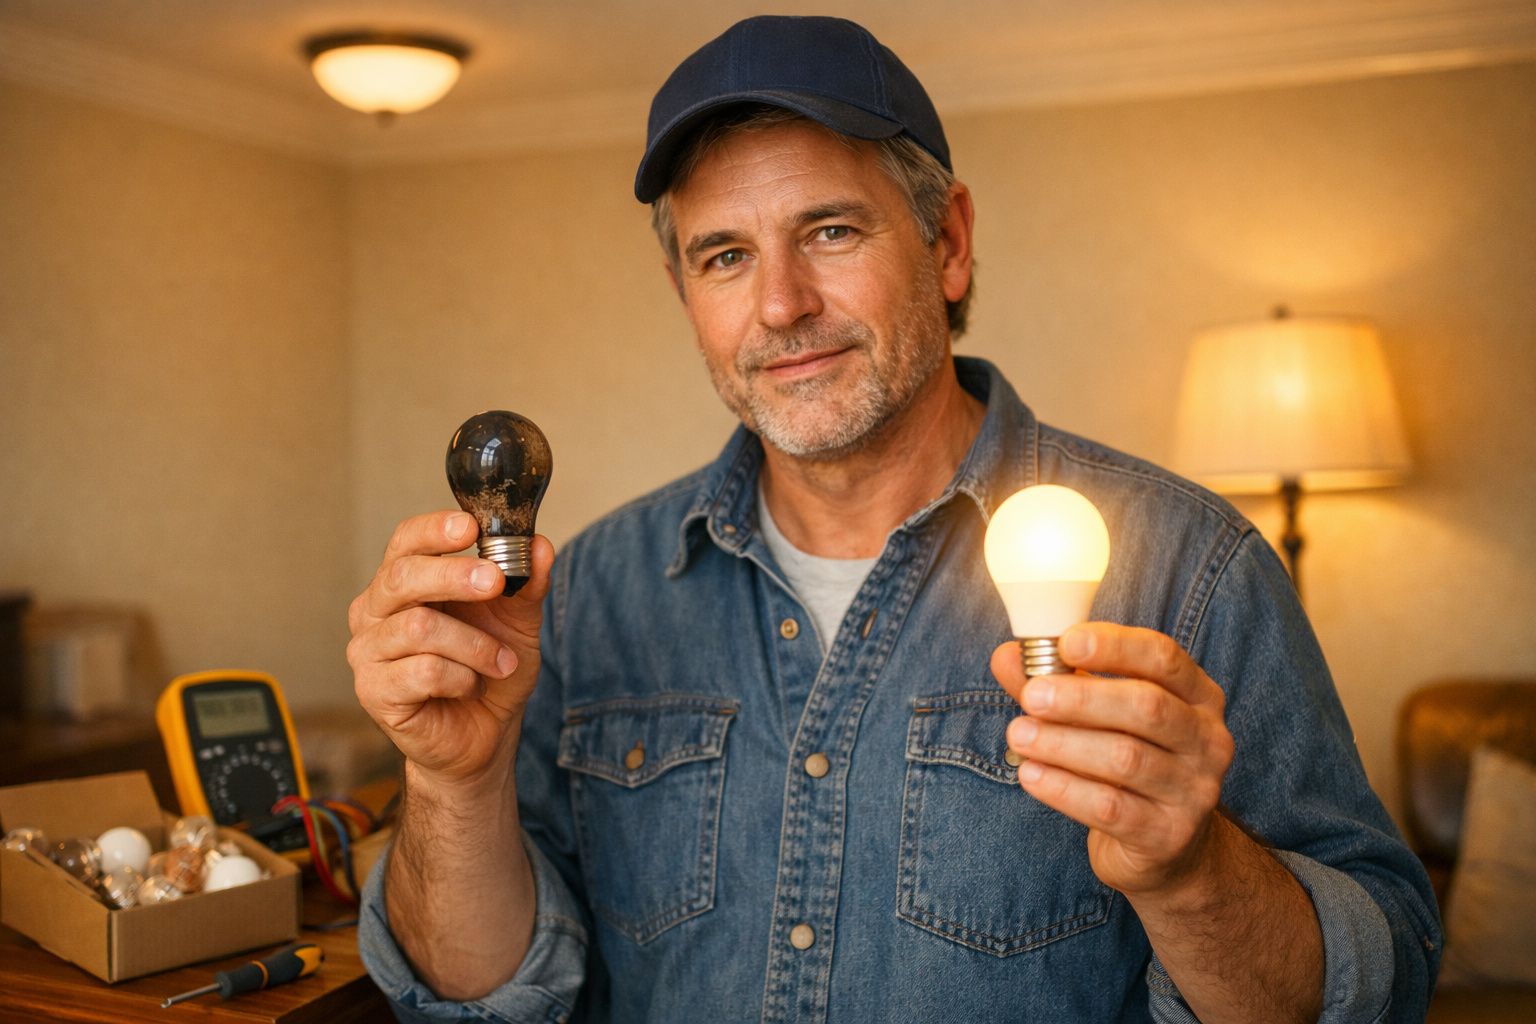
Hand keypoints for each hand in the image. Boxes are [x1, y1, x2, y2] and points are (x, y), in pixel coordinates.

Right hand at [348, 510, 553, 784]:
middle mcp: (374, 610)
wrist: (484, 734)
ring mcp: (368, 651)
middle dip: (455, 576)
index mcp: (404, 582)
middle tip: (496, 582)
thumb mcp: (519, 622)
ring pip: (419, 627)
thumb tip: (540, 546)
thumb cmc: (490, 670)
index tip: (471, 527)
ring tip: (500, 662)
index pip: (405, 541)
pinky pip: (423, 671)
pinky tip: (469, 686)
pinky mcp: (374, 691)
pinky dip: (460, 677)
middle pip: (403, 577)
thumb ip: (527, 584)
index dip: (434, 529)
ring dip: (473, 644)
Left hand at [990, 622, 1234, 897]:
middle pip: (1147, 707)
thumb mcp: (1100, 716)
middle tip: (1031, 696)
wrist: (1165, 846)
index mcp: (1197, 696)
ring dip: (1063, 744)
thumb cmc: (1128, 762)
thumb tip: (1006, 656)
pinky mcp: (1169, 835)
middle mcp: (1206, 740)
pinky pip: (1111, 808)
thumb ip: (1057, 682)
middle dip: (1082, 698)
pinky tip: (1031, 775)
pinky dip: (1064, 788)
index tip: (1065, 642)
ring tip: (1018, 735)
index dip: (1114, 646)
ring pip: (1126, 759)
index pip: (1163, 657)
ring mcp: (1194, 791)